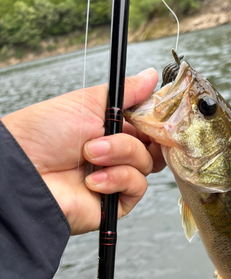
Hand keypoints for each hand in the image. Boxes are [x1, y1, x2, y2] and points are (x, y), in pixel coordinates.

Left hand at [2, 68, 165, 234]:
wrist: (25, 170)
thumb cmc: (44, 134)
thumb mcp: (88, 103)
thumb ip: (126, 92)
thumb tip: (152, 76)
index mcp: (111, 130)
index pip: (147, 126)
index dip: (155, 120)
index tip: (157, 113)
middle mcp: (116, 155)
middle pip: (154, 147)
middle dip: (147, 137)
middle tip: (130, 132)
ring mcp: (116, 178)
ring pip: (146, 164)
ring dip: (120, 154)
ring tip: (90, 153)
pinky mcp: (115, 203)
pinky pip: (136, 187)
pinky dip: (117, 178)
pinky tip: (92, 179)